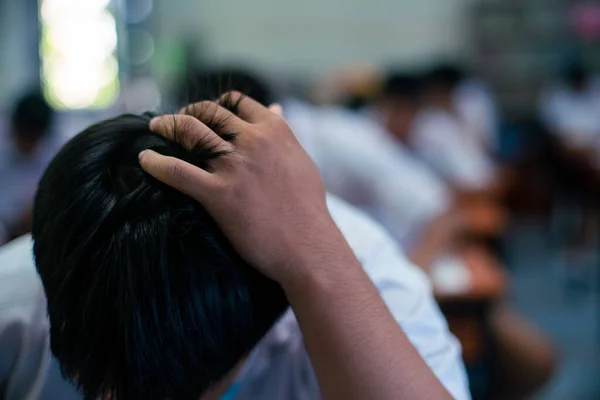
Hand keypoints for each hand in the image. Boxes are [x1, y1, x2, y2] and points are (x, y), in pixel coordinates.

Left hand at [138, 93, 337, 283]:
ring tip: (155, 128)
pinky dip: (155, 163)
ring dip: (167, 126)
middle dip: (187, 112)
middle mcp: (253, 141)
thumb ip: (283, 134)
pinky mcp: (218, 194)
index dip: (216, 105)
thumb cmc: (307, 208)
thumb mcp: (301, 160)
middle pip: (208, 112)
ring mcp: (234, 166)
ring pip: (190, 132)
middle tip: (174, 121)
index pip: (237, 102)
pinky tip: (144, 160)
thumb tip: (276, 108)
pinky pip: (177, 171)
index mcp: (275, 130)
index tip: (206, 114)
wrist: (307, 247)